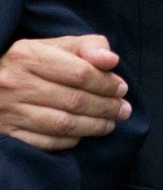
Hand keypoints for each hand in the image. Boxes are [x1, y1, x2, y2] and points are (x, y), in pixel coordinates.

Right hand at [0, 35, 128, 151]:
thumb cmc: (32, 63)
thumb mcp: (56, 46)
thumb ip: (87, 46)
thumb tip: (111, 60)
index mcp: (27, 55)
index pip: (80, 73)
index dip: (106, 84)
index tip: (122, 89)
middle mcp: (14, 82)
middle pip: (74, 100)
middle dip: (106, 107)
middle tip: (123, 110)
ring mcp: (7, 110)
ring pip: (63, 124)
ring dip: (94, 126)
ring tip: (111, 124)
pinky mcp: (6, 133)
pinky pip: (46, 142)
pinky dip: (70, 140)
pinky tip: (83, 134)